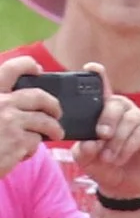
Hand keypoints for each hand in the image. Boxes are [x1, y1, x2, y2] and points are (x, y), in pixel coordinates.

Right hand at [0, 54, 61, 177]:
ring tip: (55, 134)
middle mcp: (1, 102)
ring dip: (54, 129)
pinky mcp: (18, 141)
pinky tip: (21, 152)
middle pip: (39, 97)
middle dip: (53, 105)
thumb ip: (1, 101)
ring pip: (45, 121)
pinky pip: (36, 141)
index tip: (37, 68)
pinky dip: (31, 148)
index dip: (26, 65)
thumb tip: (21, 99)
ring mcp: (10, 121)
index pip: (10, 69)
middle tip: (57, 112)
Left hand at [72, 66, 139, 204]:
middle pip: (115, 103)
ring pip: (129, 120)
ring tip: (108, 158)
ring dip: (117, 141)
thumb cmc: (102, 166)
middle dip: (107, 119)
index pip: (100, 87)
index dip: (98, 75)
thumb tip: (91, 143)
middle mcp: (122, 109)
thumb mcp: (85, 158)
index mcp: (102, 109)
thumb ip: (83, 149)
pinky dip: (128, 147)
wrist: (122, 186)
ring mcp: (139, 119)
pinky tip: (120, 158)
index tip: (92, 68)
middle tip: (100, 135)